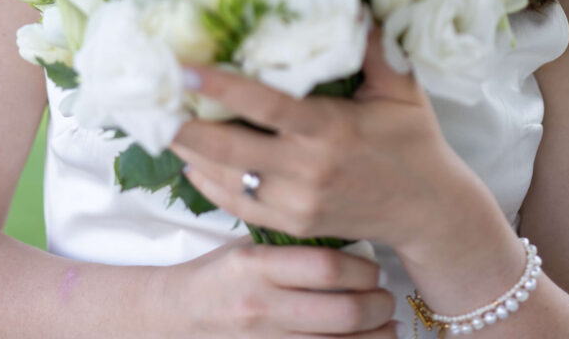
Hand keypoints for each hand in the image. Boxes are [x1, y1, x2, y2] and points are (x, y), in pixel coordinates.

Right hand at [163, 237, 398, 337]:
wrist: (180, 314)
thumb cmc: (221, 273)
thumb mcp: (250, 246)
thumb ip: (293, 244)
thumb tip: (354, 239)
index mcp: (257, 265)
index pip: (327, 267)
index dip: (363, 268)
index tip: (374, 266)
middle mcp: (263, 306)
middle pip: (343, 312)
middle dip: (378, 304)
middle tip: (386, 295)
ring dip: (377, 337)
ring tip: (388, 322)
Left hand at [172, 29, 464, 249]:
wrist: (430, 214)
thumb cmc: (415, 141)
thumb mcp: (402, 88)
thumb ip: (374, 44)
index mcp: (331, 130)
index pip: (264, 105)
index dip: (221, 88)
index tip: (184, 69)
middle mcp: (308, 170)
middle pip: (229, 148)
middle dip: (184, 126)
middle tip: (150, 99)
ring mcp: (297, 203)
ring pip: (226, 179)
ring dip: (189, 152)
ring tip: (160, 122)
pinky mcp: (293, 223)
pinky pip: (237, 205)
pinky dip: (208, 182)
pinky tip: (190, 159)